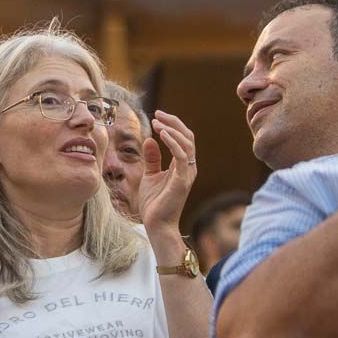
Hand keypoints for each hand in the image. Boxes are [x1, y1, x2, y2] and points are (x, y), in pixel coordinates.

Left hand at [137, 110, 196, 237]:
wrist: (156, 224)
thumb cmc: (154, 202)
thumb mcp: (150, 175)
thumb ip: (152, 159)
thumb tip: (150, 140)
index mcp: (182, 166)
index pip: (183, 139)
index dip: (172, 125)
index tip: (156, 116)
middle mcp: (188, 168)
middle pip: (188, 137)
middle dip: (174, 122)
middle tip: (158, 113)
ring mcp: (187, 174)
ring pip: (187, 144)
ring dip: (172, 130)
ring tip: (157, 122)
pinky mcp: (182, 181)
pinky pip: (181, 156)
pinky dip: (173, 143)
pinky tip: (161, 134)